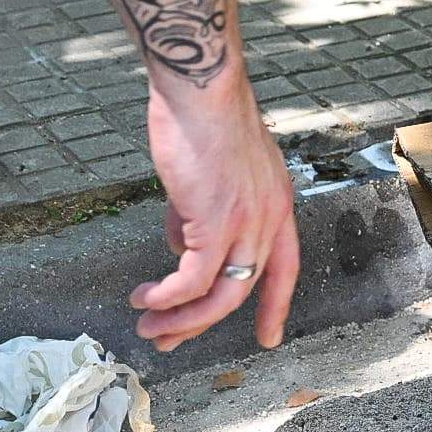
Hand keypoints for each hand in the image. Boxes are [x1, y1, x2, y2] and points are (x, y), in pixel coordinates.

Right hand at [133, 86, 301, 350]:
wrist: (201, 91)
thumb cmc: (203, 119)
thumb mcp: (214, 175)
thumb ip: (201, 213)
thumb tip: (180, 247)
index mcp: (277, 204)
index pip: (286, 268)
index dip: (276, 306)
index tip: (270, 337)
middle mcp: (271, 218)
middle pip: (244, 290)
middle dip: (202, 323)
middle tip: (168, 340)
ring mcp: (248, 222)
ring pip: (219, 295)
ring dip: (179, 318)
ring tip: (148, 326)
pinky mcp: (217, 222)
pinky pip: (192, 279)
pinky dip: (166, 297)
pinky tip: (145, 299)